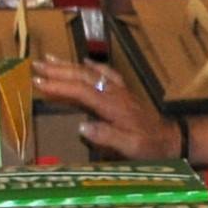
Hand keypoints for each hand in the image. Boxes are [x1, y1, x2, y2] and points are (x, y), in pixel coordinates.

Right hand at [33, 58, 180, 158]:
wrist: (171, 138)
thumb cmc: (150, 147)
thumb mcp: (130, 148)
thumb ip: (107, 137)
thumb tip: (82, 127)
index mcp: (112, 106)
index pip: (81, 91)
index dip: (59, 86)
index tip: (38, 82)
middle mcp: (114, 93)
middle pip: (83, 76)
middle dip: (58, 70)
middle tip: (35, 66)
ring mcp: (119, 90)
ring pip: (91, 72)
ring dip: (69, 65)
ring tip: (49, 59)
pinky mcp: (123, 91)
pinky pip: (105, 73)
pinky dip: (92, 65)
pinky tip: (83, 60)